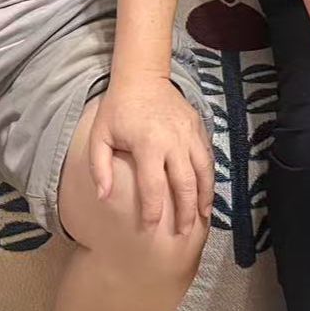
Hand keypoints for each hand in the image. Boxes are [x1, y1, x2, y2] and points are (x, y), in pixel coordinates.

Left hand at [89, 72, 213, 234]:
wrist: (142, 76)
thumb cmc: (118, 109)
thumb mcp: (100, 136)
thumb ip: (100, 167)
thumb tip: (103, 198)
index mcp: (148, 144)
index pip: (153, 187)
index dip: (152, 211)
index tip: (149, 229)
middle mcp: (173, 140)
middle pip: (185, 184)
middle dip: (185, 212)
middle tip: (183, 234)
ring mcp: (189, 133)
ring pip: (203, 172)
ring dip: (204, 197)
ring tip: (203, 219)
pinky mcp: (199, 127)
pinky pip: (208, 157)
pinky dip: (209, 178)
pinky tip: (207, 193)